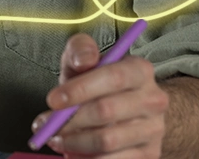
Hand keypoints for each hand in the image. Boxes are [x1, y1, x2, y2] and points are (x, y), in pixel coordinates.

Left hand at [31, 33, 167, 157]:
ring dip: (73, 142)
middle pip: (106, 112)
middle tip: (44, 124)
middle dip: (69, 120)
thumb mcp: (84, 59)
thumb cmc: (97, 81)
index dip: (80, 89)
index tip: (52, 100)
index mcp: (140, 70)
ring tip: (54, 137)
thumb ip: (80, 49)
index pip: (112, 77)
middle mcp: (153, 99)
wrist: (125, 108)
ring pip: (107, 140)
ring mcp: (154, 129)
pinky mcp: (149, 154)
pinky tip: (71, 151)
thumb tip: (83, 60)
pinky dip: (87, 158)